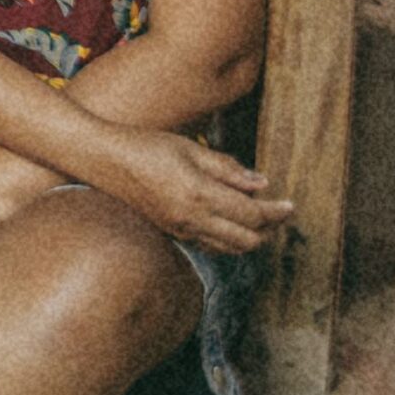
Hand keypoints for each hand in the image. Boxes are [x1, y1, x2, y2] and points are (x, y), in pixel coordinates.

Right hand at [92, 128, 293, 253]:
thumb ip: (227, 168)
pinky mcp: (172, 232)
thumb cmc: (145, 146)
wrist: (103, 159)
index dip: (276, 212)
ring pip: (230, 248)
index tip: (291, 205)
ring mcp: (181, 229)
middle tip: (278, 212)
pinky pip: (211, 246)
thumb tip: (261, 183)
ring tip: (259, 218)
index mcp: (200, 194)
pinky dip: (229, 239)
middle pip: (247, 239)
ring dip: (251, 237)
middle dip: (269, 228)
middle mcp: (192, 219)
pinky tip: (230, 222)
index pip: (252, 214)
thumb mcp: (189, 148)